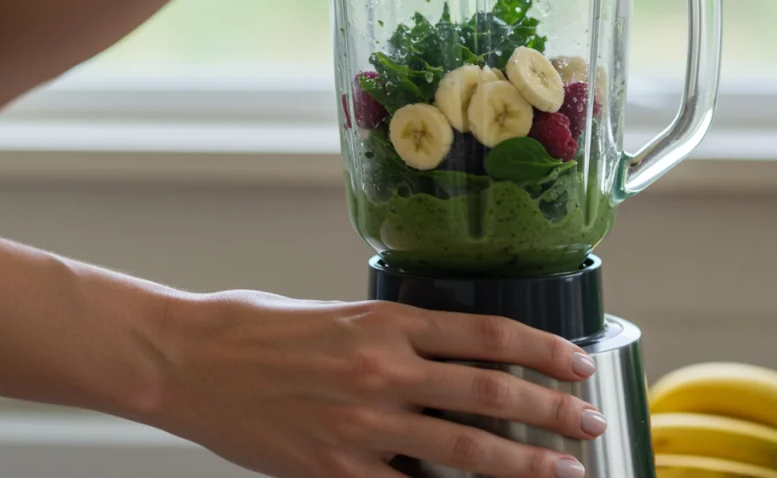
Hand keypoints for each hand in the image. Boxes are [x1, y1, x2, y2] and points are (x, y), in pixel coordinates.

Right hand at [149, 290, 603, 477]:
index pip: (486, 332)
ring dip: (525, 463)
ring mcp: (363, 423)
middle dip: (552, 409)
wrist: (186, 358)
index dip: (542, 350)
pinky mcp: (336, 469)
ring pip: (466, 448)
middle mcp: (384, 368)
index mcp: (385, 319)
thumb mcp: (331, 313)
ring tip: (564, 470)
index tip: (576, 363)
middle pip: (491, 391)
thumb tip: (435, 356)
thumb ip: (387, 335)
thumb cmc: (251, 329)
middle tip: (589, 420)